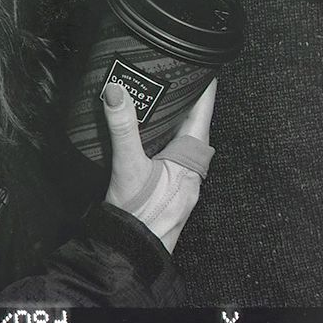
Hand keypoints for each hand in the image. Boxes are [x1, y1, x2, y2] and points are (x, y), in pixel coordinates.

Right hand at [103, 79, 216, 252]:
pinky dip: (163, 137)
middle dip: (188, 99)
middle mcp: (191, 169)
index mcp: (190, 160)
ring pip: (182, 141)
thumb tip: (117, 91)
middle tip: (179, 72)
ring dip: (175, 119)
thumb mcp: (129, 167)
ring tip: (165, 94)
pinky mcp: (167, 188)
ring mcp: (180, 180)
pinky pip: (170, 154)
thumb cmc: (139, 217)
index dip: (205, 90)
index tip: (206, 66)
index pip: (203, 115)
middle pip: (194, 125)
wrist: (132, 256)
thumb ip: (123, 128)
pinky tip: (149, 133)